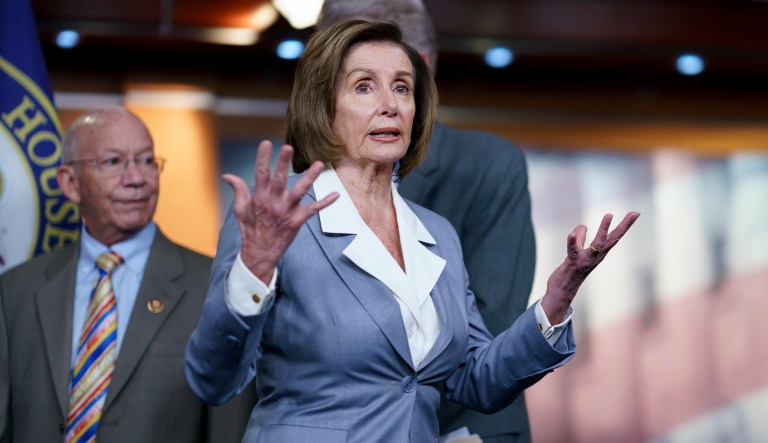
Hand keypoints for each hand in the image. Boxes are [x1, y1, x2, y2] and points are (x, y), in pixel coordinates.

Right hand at [223, 140, 338, 283]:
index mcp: (259, 198)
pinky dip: (325, 203)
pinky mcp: (297, 221)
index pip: (260, 174)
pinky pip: (313, 210)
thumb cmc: (250, 230)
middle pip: (279, 179)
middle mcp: (273, 202)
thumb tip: (228, 175)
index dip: (262, 158)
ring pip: (299, 191)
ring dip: (310, 178)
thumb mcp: (240, 209)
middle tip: (288, 147)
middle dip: (283, 163)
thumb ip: (238, 190)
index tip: (266, 143)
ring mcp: (286, 212)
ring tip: (319, 164)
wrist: (260, 253)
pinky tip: (336, 195)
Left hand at [541, 211, 639, 323]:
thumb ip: (580, 238)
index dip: (625, 225)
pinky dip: (572, 242)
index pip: (614, 236)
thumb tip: (582, 226)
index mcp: (599, 253)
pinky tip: (571, 233)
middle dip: (624, 226)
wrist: (563, 291)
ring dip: (603, 229)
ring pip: (598, 244)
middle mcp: (596, 256)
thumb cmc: (571, 271)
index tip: (635, 213)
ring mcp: (586, 260)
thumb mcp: (576, 251)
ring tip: (609, 215)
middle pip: (613, 239)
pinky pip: (573, 251)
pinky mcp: (572, 263)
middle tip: (634, 213)